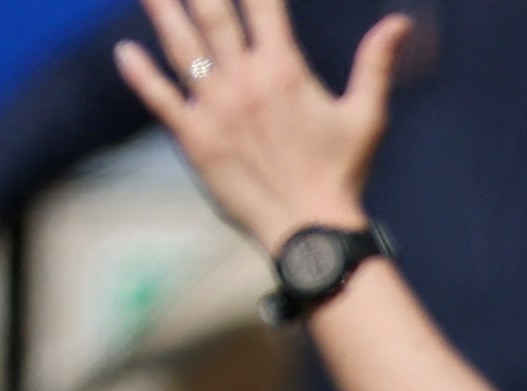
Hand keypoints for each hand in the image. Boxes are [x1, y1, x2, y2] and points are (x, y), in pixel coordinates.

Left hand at [119, 0, 404, 249]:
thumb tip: (402, 22)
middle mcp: (244, 79)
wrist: (311, 231)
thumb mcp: (366, 115)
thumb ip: (376, 64)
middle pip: (211, 11)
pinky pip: (160, 98)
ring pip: (180, 45)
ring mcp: (215, 107)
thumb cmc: (343, 174)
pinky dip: (140, 73)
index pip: (262, 3)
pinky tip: (124, 50)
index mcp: (283, 68)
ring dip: (160, 9)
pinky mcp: (194, 137)